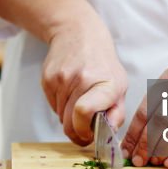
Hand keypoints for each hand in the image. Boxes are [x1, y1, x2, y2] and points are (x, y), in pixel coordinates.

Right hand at [41, 18, 127, 146]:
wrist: (77, 33)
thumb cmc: (101, 63)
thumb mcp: (119, 84)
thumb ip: (117, 113)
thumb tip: (109, 135)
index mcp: (105, 83)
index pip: (84, 112)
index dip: (83, 130)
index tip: (88, 135)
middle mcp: (81, 79)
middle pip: (69, 122)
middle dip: (76, 132)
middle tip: (83, 130)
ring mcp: (61, 79)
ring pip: (60, 117)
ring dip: (69, 117)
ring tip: (78, 102)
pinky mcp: (47, 78)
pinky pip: (52, 106)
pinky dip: (60, 106)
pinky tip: (69, 92)